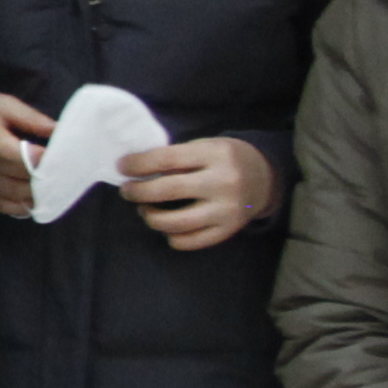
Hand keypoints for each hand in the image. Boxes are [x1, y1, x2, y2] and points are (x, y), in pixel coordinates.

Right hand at [0, 90, 53, 221]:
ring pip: (14, 193)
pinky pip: (2, 205)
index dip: (34, 157)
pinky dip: (21, 207)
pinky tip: (34, 202)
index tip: (56, 156)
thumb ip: (31, 118)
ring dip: (37, 194)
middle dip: (45, 176)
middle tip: (68, 174)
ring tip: (57, 189)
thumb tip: (58, 130)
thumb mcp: (3, 104)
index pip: (9, 150)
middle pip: (18, 175)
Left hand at [122, 135, 276, 252]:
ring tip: (145, 210)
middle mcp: (223, 182)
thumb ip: (178, 157)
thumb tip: (136, 170)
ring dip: (151, 217)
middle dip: (139, 192)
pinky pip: (191, 241)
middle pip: (168, 190)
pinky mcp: (228, 230)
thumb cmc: (225, 158)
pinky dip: (172, 237)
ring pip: (176, 222)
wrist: (265, 177)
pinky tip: (167, 228)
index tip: (122, 167)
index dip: (138, 164)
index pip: (166, 159)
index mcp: (215, 154)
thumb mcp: (206, 146)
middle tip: (127, 191)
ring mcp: (227, 210)